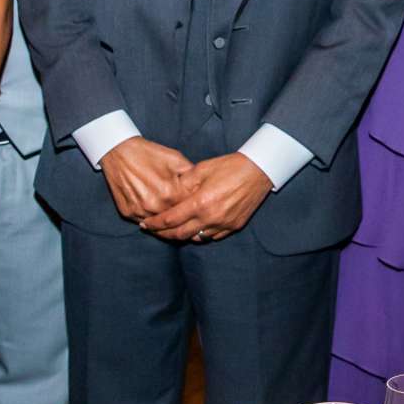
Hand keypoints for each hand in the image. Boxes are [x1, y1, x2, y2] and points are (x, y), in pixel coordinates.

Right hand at [101, 137, 191, 225]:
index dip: (195, 206)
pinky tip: (156, 215)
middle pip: (175, 219)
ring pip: (159, 225)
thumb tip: (203, 186)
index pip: (189, 208)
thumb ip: (191, 175)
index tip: (199, 206)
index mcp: (170, 192)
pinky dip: (151, 220)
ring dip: (166, 223)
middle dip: (182, 216)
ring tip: (173, 218)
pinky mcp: (127, 213)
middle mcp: (155, 205)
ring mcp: (140, 211)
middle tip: (188, 215)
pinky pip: (143, 222)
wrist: (119, 151)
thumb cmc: (149, 154)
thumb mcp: (176, 158)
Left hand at [145, 152, 273, 243]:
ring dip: (181, 235)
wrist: (259, 170)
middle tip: (153, 231)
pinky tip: (194, 228)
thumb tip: (169, 193)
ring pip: (195, 238)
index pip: (170, 219)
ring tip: (171, 230)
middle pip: (179, 234)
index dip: (155, 224)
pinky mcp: (233, 226)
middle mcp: (210, 217)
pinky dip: (200, 234)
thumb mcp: (201, 169)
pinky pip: (211, 236)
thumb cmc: (230, 166)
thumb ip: (183, 183)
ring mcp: (223, 224)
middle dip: (163, 234)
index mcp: (200, 202)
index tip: (145, 224)